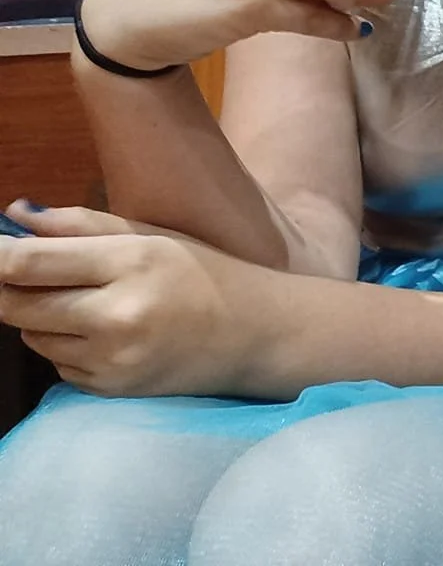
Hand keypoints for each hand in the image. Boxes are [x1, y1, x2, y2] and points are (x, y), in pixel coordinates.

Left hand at [0, 202, 256, 395]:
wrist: (255, 334)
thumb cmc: (204, 272)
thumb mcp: (152, 235)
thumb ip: (81, 224)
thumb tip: (13, 216)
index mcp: (130, 262)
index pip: (28, 263)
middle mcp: (116, 315)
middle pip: (15, 305)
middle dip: (10, 288)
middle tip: (30, 274)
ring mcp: (111, 358)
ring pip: (32, 336)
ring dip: (42, 318)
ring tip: (87, 303)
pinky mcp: (109, 388)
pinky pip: (57, 364)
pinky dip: (68, 347)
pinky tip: (106, 334)